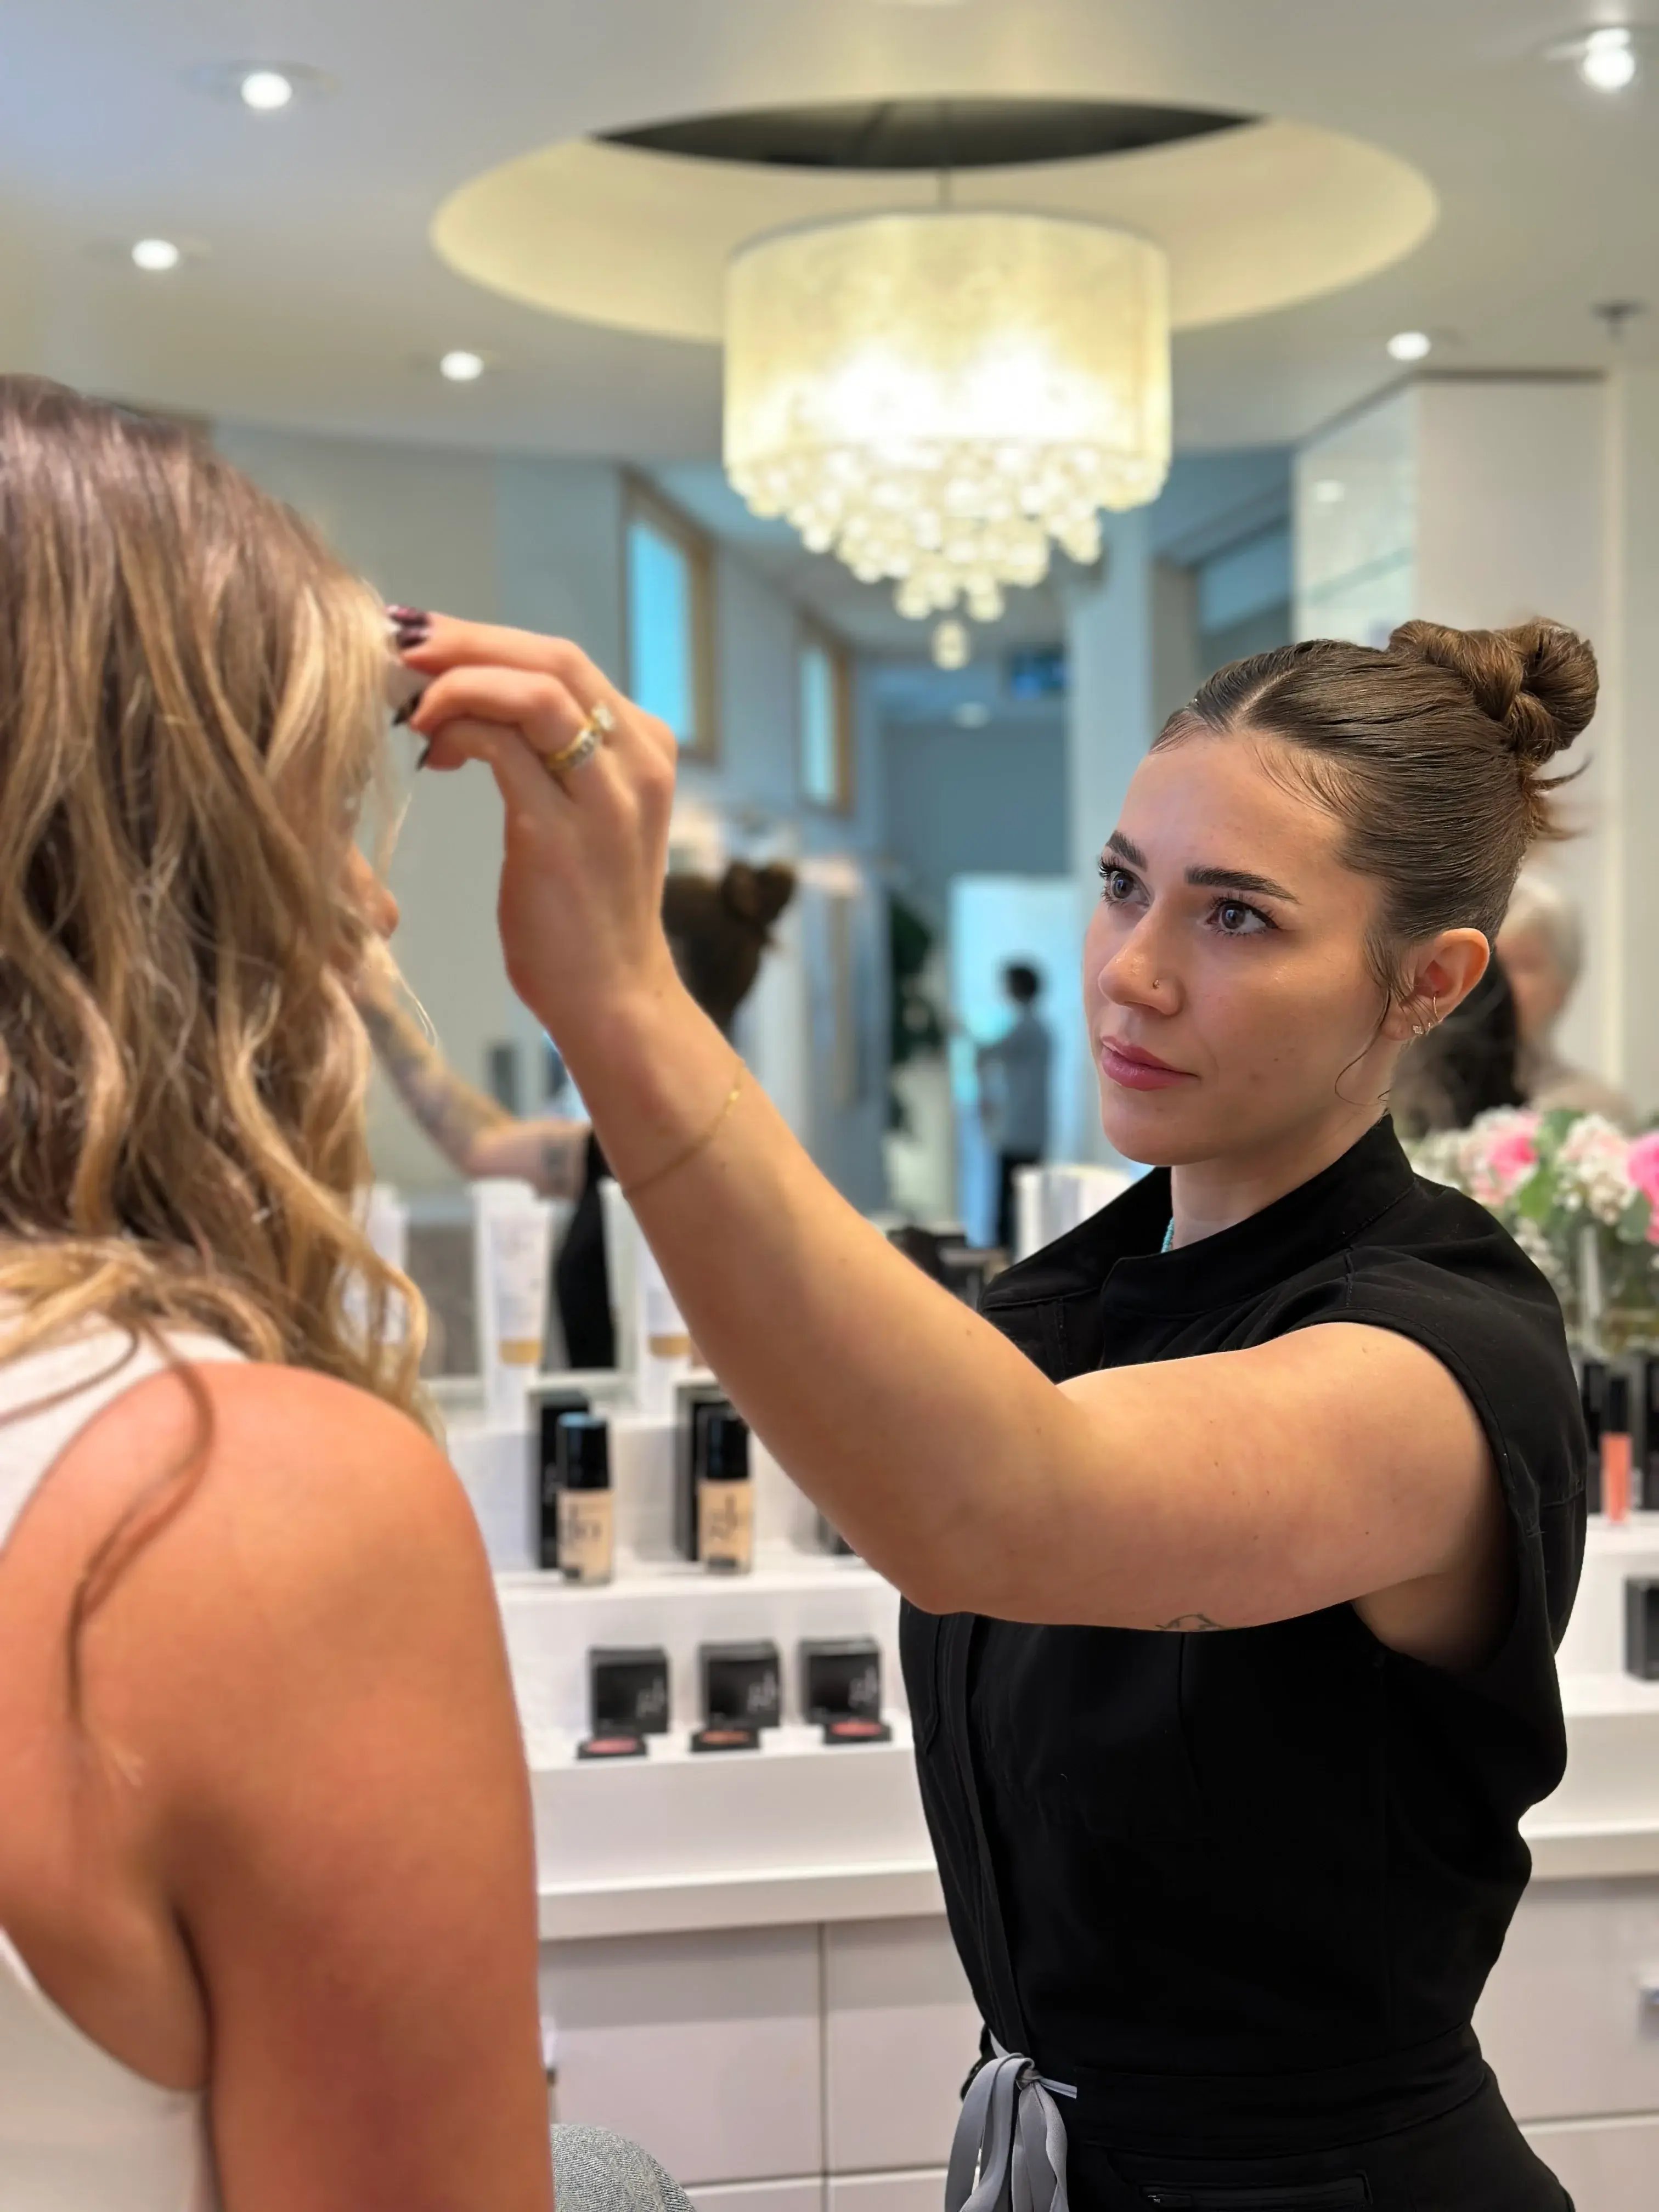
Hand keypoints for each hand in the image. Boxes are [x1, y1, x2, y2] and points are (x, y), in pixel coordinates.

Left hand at [396, 617, 684, 1051]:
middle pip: (550, 657)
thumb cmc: (583, 916)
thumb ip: (547, 758)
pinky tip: (430, 750)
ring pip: (531, 689)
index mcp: (644, 747)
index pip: (562, 661)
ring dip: (456, 678)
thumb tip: (465, 705)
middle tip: (399, 644)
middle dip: (465, 641)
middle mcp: (637, 760)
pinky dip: (458, 729)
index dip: (485, 638)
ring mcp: (606, 797)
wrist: (613, 999)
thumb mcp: (578, 818)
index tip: (424, 640)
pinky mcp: (562, 834)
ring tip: (407, 697)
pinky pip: (504, 747)